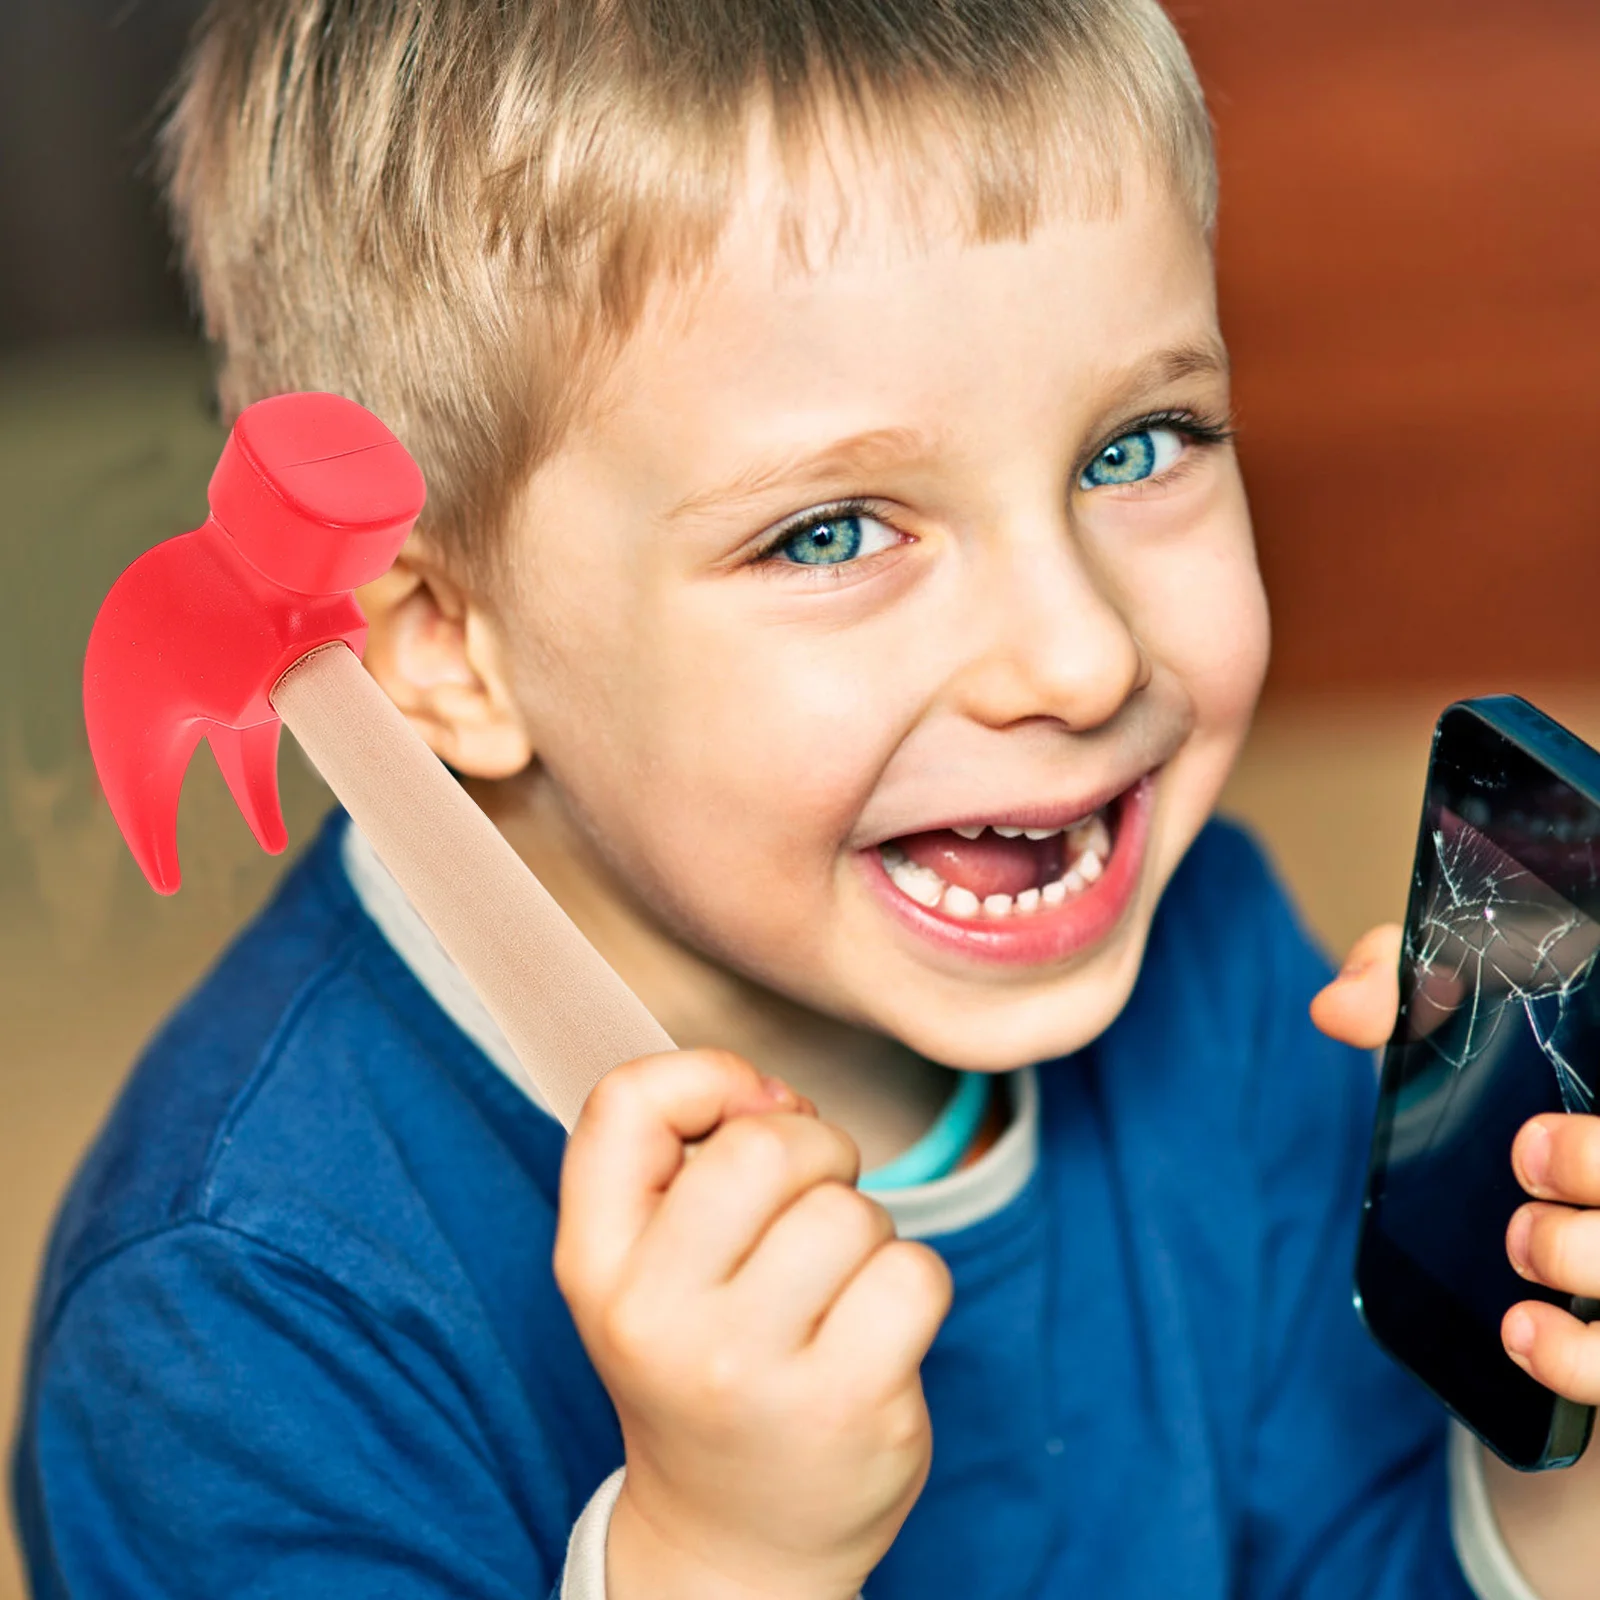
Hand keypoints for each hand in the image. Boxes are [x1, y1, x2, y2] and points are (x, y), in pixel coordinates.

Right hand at [553, 1049, 952, 1599]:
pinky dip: (913, 1283)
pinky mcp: (844, 1404)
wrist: (734, 1542)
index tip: (744, 1118)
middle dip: (814, 1149)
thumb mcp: (642, 1267)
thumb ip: (678, 1157)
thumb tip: (774, 1096)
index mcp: (594, 1264)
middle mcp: (657, 1317)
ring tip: (833, 1285)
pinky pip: (915, 1271)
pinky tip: (875, 1330)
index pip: (625, 1102)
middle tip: (808, 1206)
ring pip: (849, 1209)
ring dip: (864, 1227)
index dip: (707, 1078)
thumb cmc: (702, 1366)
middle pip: (764, 1145)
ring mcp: (749, 1369)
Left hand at [1313, 925, 1599, 1405]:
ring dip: (1581, 1256)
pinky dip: (1575, 1357)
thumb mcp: (1461, 1021)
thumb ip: (1402, 989)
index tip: (1527, 1137)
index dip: (1588, 1144)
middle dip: (1594, 1168)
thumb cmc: (1513, 1099)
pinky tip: (1522, 1332)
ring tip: (1525, 1242)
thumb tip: (1335, 1010)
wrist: (1539, 1206)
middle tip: (1527, 1157)